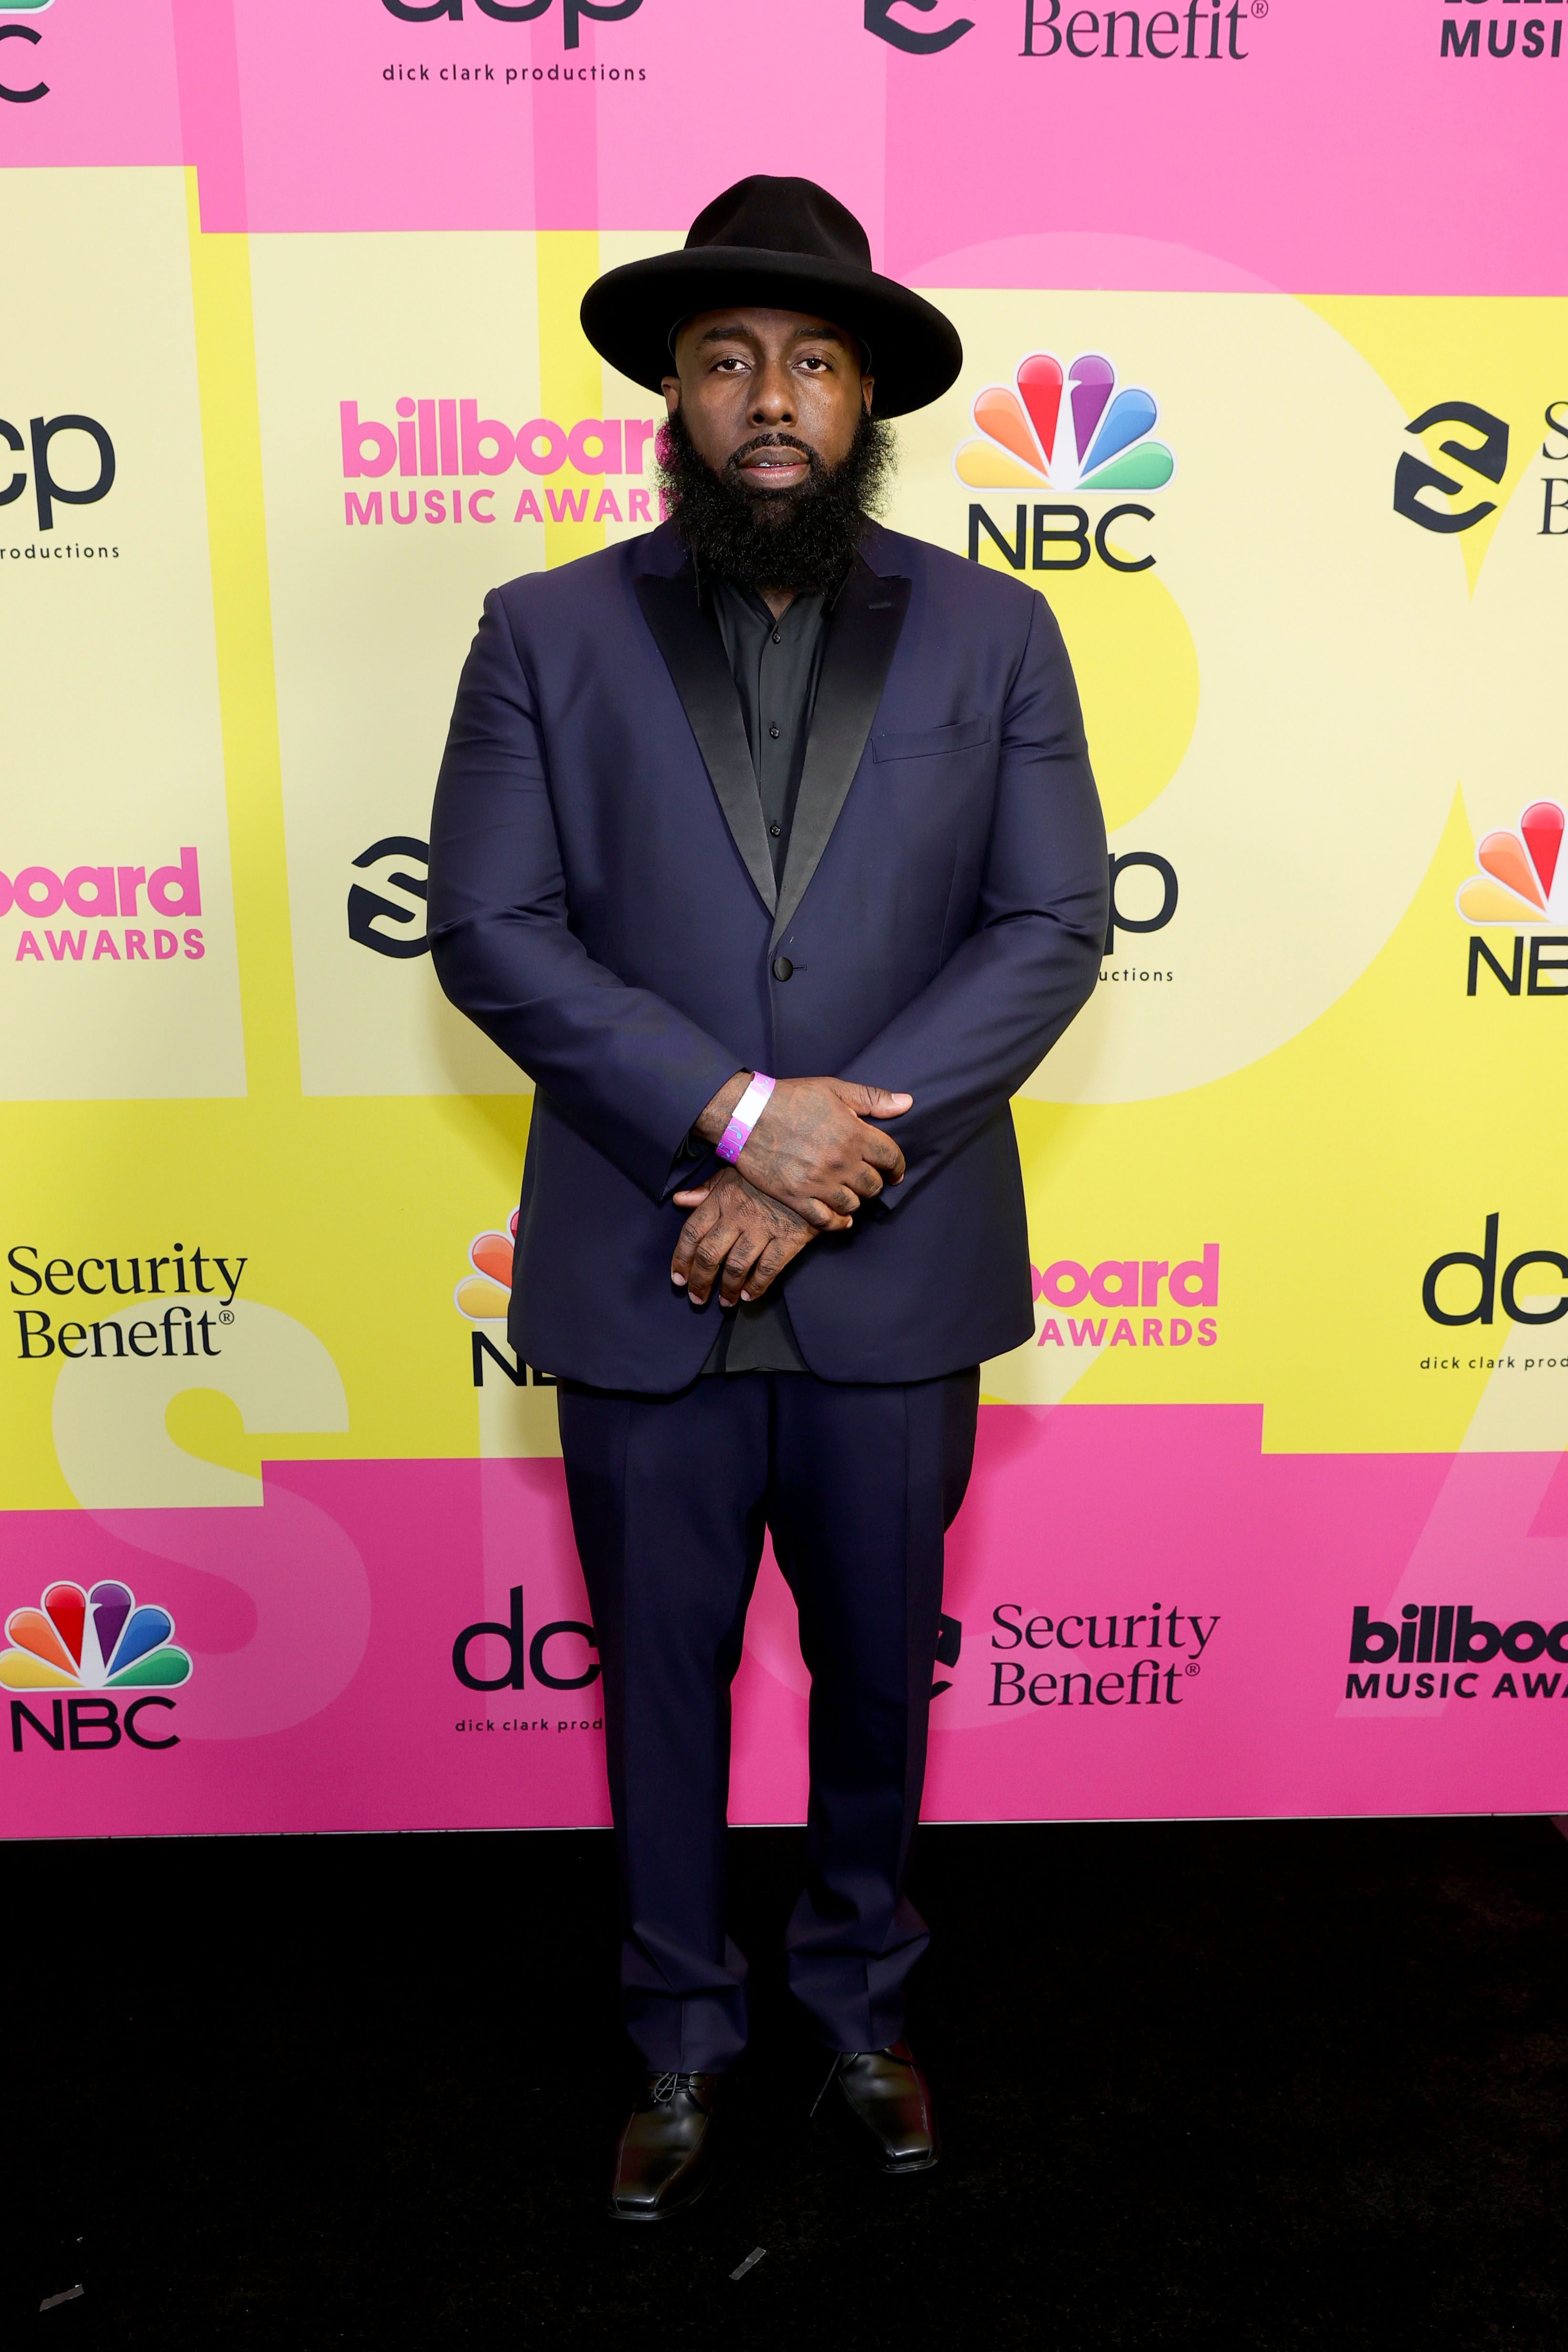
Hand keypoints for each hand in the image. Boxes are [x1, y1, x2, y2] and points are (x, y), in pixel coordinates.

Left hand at [669, 1165, 835, 1308]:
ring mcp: (763, 1228)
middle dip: (700, 1281)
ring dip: (727, 1288)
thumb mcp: (733, 1172)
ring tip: (725, 1302)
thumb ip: (706, 1190)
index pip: (691, 1233)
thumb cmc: (767, 1171)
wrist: (809, 1168)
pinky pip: (768, 1267)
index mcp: (721, 1200)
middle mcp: (737, 1216)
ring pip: (736, 1265)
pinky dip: (757, 1285)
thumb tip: (679, 1200)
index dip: (681, 1259)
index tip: (677, 1278)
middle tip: (696, 1298)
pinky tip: (749, 1296)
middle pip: (709, 1255)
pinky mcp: (788, 1237)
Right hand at [691, 1073, 912, 1227]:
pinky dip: (837, 1222)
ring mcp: (818, 1182)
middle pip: (873, 1186)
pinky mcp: (797, 1197)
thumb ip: (872, 1098)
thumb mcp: (833, 1089)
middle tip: (866, 1180)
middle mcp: (840, 1162)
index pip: (891, 1158)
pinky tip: (840, 1218)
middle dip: (875, 1183)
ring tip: (849, 1194)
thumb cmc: (790, 1098)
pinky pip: (826, 1220)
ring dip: (855, 1201)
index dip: (897, 1167)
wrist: (745, 1114)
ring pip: (853, 1205)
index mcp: (853, 1134)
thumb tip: (907, 1103)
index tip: (894, 1172)